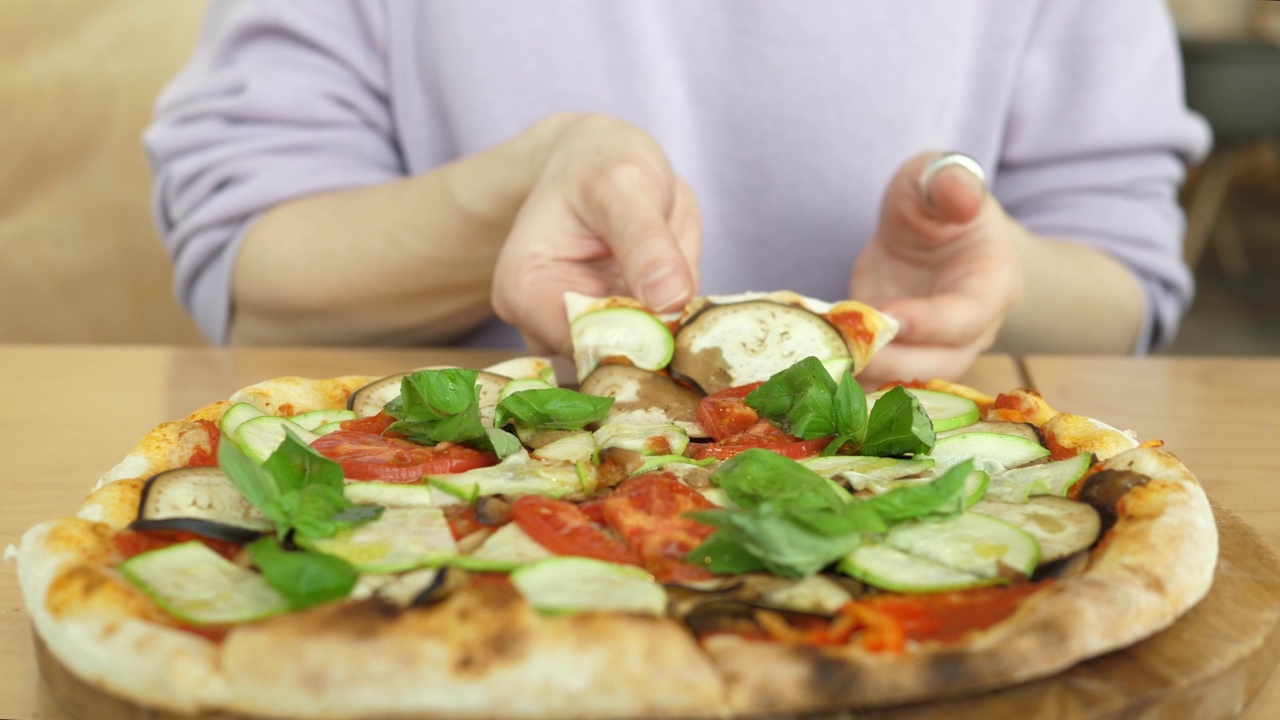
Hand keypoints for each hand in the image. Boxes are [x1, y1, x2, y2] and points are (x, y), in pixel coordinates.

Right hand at [492, 114, 701, 355]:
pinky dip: (675, 335)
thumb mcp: (623, 187)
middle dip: (652, 347)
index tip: (675, 321)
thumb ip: (645, 242)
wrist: (601, 162)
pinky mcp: (613, 335)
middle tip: (689, 311)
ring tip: (683, 296)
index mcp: (524, 290)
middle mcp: (541, 324)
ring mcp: (578, 334)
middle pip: (603, 363)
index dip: (632, 342)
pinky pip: (652, 350)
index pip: (578, 345)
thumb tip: (671, 299)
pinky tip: (683, 304)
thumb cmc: (600, 164)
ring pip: (631, 363)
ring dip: (667, 341)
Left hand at [850, 152, 1025, 382]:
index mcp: (993, 281)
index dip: (931, 321)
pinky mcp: (904, 359)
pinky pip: (884, 382)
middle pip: (943, 362)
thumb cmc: (937, 202)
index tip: (889, 317)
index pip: (969, 314)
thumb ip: (950, 182)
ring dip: (870, 379)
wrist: (929, 233)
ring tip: (828, 368)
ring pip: (913, 381)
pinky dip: (853, 383)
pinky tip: (817, 378)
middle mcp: (975, 327)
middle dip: (896, 362)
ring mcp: (939, 349)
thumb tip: (960, 196)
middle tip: (849, 353)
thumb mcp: (937, 178)